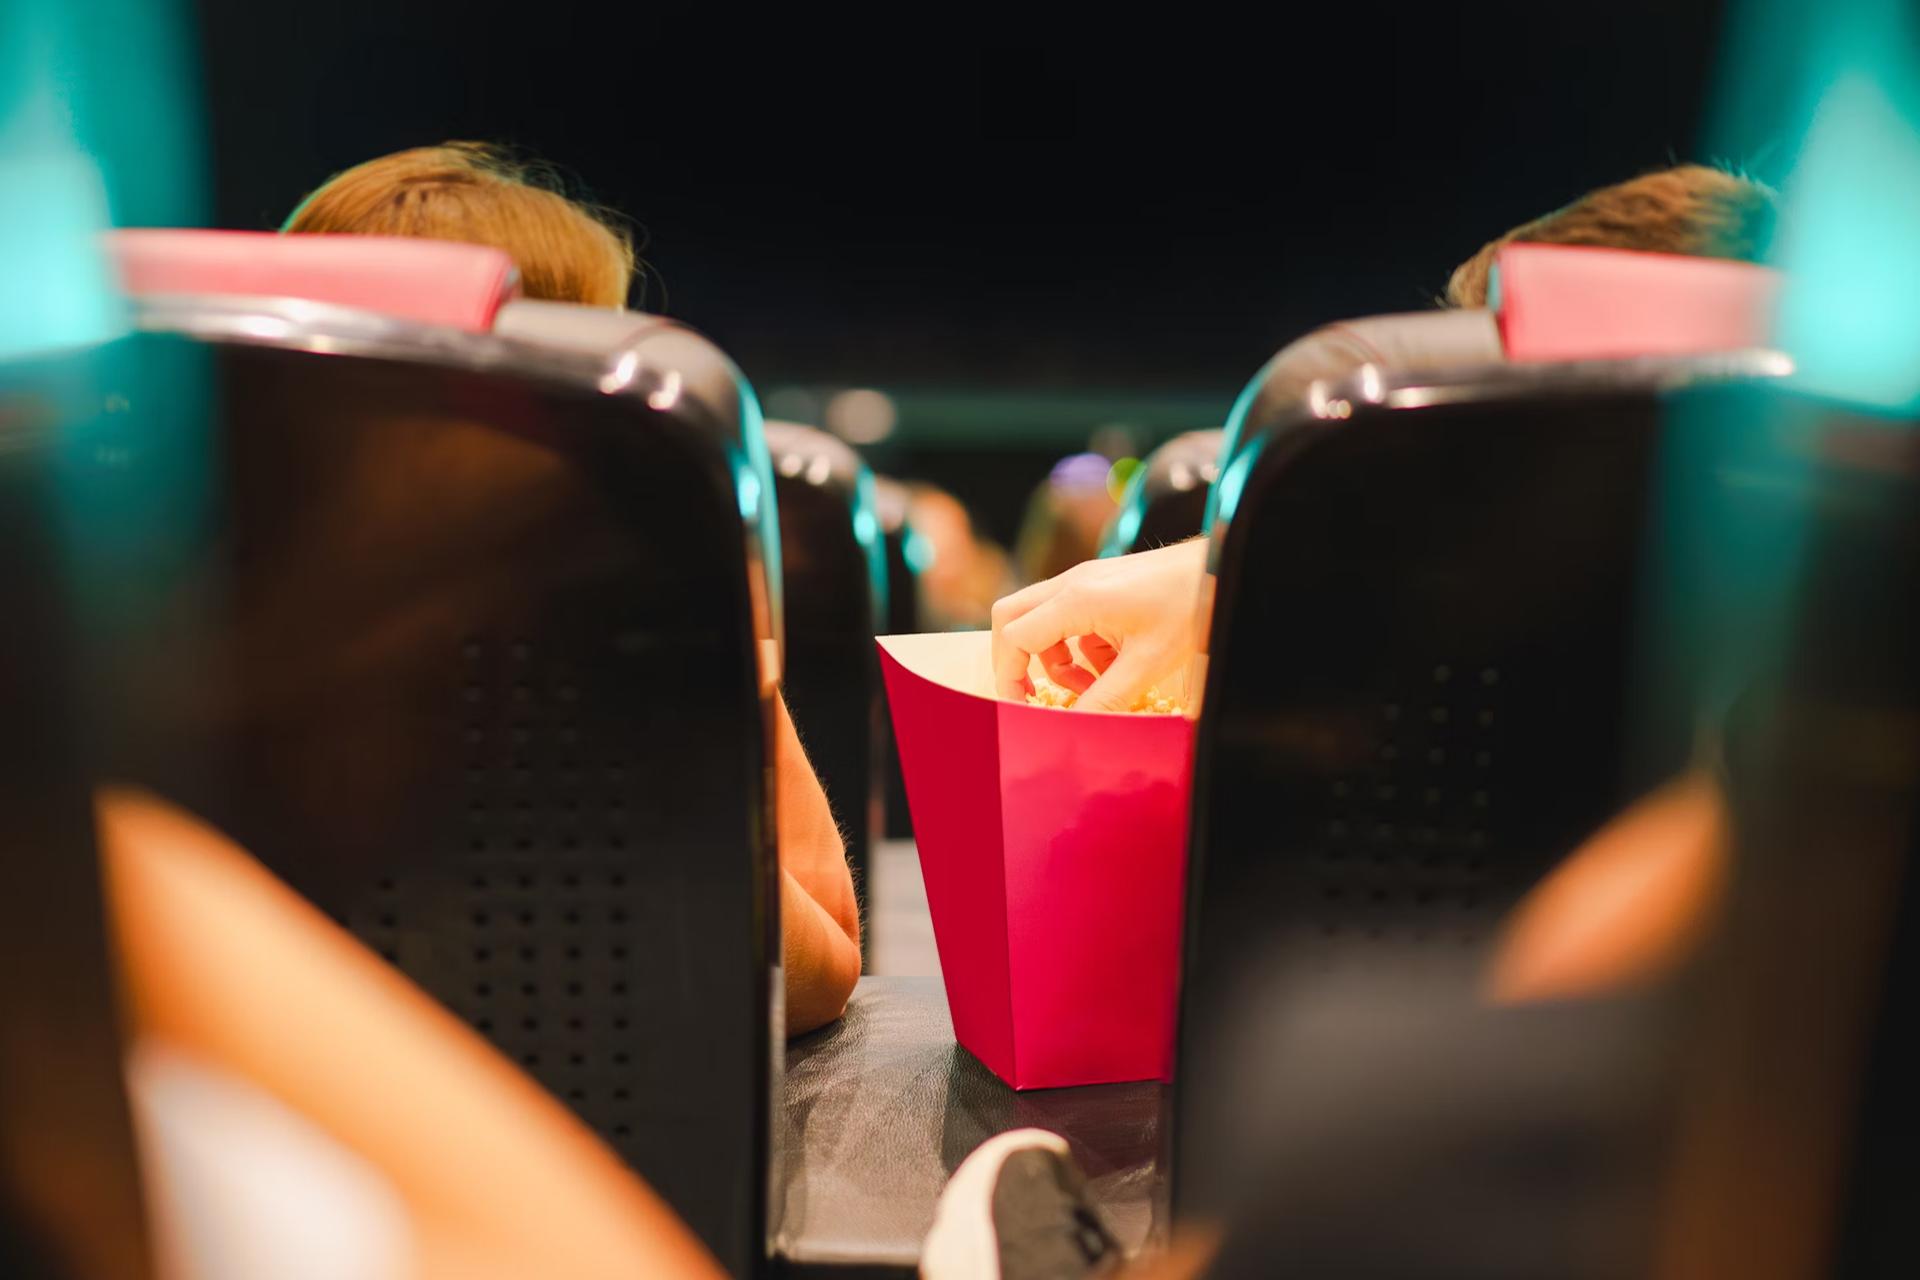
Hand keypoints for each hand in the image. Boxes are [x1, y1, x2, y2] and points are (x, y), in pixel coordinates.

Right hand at [990, 538, 1209, 711]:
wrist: (1220, 569)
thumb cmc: (1190, 606)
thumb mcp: (1147, 664)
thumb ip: (1106, 700)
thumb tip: (1075, 730)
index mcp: (1077, 599)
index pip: (1015, 636)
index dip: (1010, 677)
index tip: (1023, 708)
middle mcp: (1072, 583)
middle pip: (1011, 618)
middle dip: (1016, 661)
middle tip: (1034, 695)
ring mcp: (1084, 580)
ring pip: (1039, 620)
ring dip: (1054, 659)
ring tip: (1089, 686)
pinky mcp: (1099, 585)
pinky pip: (1068, 619)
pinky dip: (1078, 648)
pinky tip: (1111, 667)